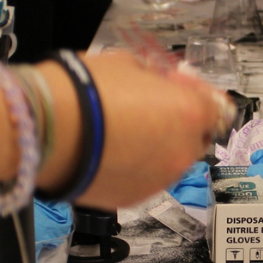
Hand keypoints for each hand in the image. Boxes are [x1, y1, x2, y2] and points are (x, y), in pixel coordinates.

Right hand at [34, 52, 226, 209]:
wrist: (45, 127)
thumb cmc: (83, 91)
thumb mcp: (129, 64)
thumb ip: (157, 78)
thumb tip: (161, 83)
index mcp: (190, 113)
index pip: (217, 107)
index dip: (196, 95)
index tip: (181, 89)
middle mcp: (182, 152)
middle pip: (195, 137)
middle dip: (178, 123)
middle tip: (148, 107)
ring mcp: (159, 180)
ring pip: (169, 161)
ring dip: (156, 147)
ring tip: (120, 130)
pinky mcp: (133, 198)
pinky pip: (144, 179)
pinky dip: (134, 168)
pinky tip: (108, 150)